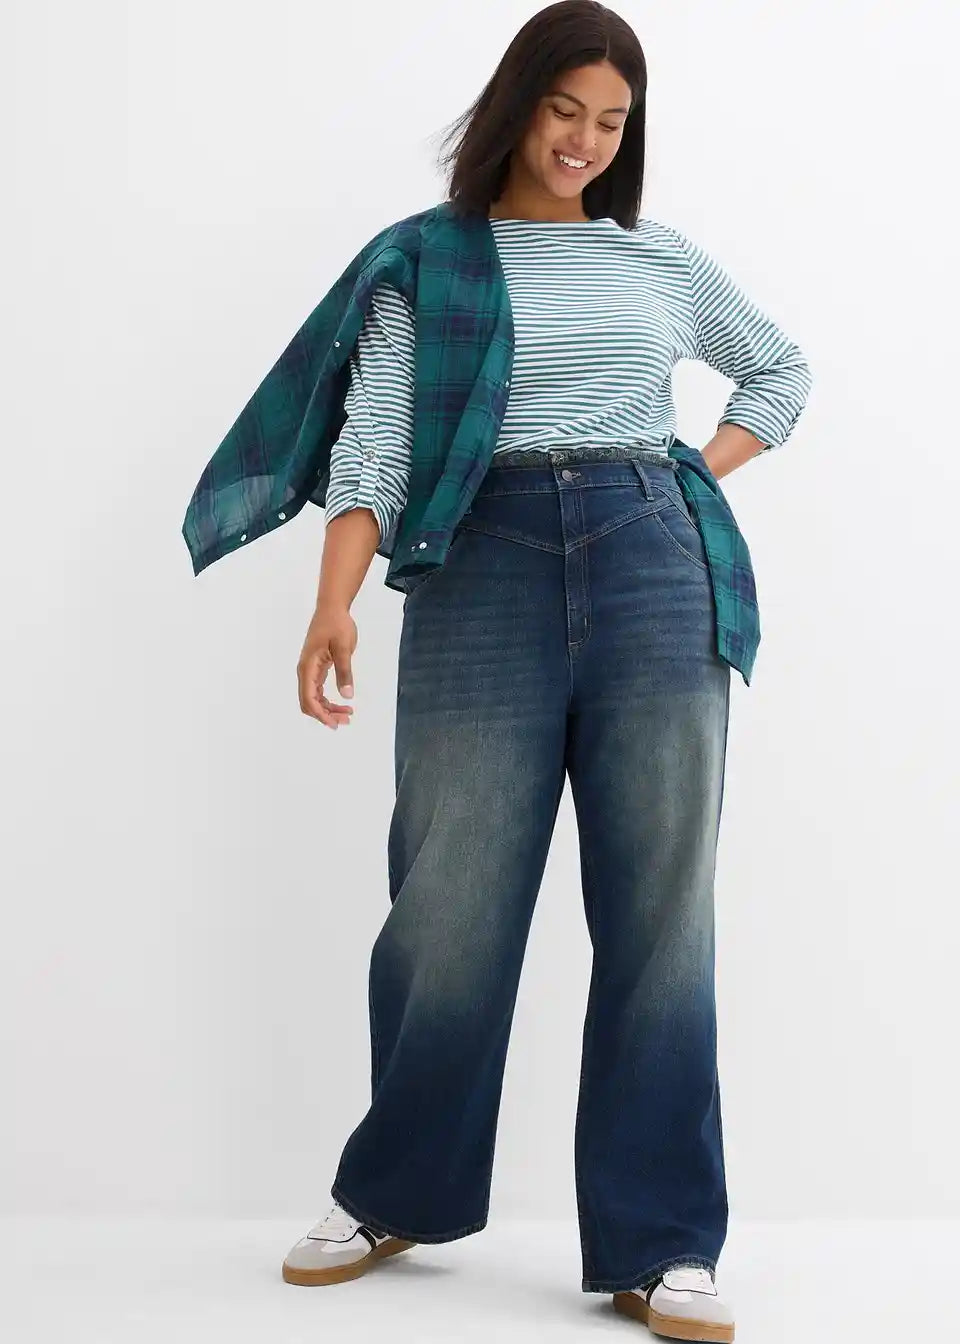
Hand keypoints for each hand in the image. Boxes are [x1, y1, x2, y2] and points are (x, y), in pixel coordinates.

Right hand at [297, 602, 356, 729]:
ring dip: (328, 709)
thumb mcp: (343, 648)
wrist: (332, 608)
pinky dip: (328, 700)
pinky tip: (343, 703)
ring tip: (347, 715)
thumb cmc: (336, 624)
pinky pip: (318, 690)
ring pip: (314, 698)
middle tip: (346, 721)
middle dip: (325, 715)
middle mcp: (305, 671)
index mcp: (308, 667)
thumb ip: (344, 671)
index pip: (309, 698)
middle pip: (309, 702)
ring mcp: (309, 670)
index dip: (320, 714)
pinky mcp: (316, 668)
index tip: (335, 724)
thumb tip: (347, 696)